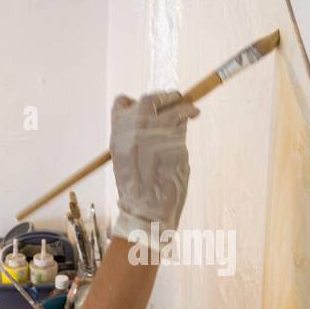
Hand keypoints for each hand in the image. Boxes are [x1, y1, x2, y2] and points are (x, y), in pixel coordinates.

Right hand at [109, 90, 199, 241]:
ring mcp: (152, 136)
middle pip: (148, 99)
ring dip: (182, 105)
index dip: (137, 101)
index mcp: (117, 136)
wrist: (146, 212)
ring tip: (191, 110)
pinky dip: (188, 116)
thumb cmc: (138, 188)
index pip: (123, 103)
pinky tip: (192, 118)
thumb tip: (158, 115)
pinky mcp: (171, 144)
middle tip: (178, 98)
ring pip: (169, 108)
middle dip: (165, 96)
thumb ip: (136, 136)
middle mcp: (132, 132)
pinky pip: (181, 122)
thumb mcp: (126, 159)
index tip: (151, 104)